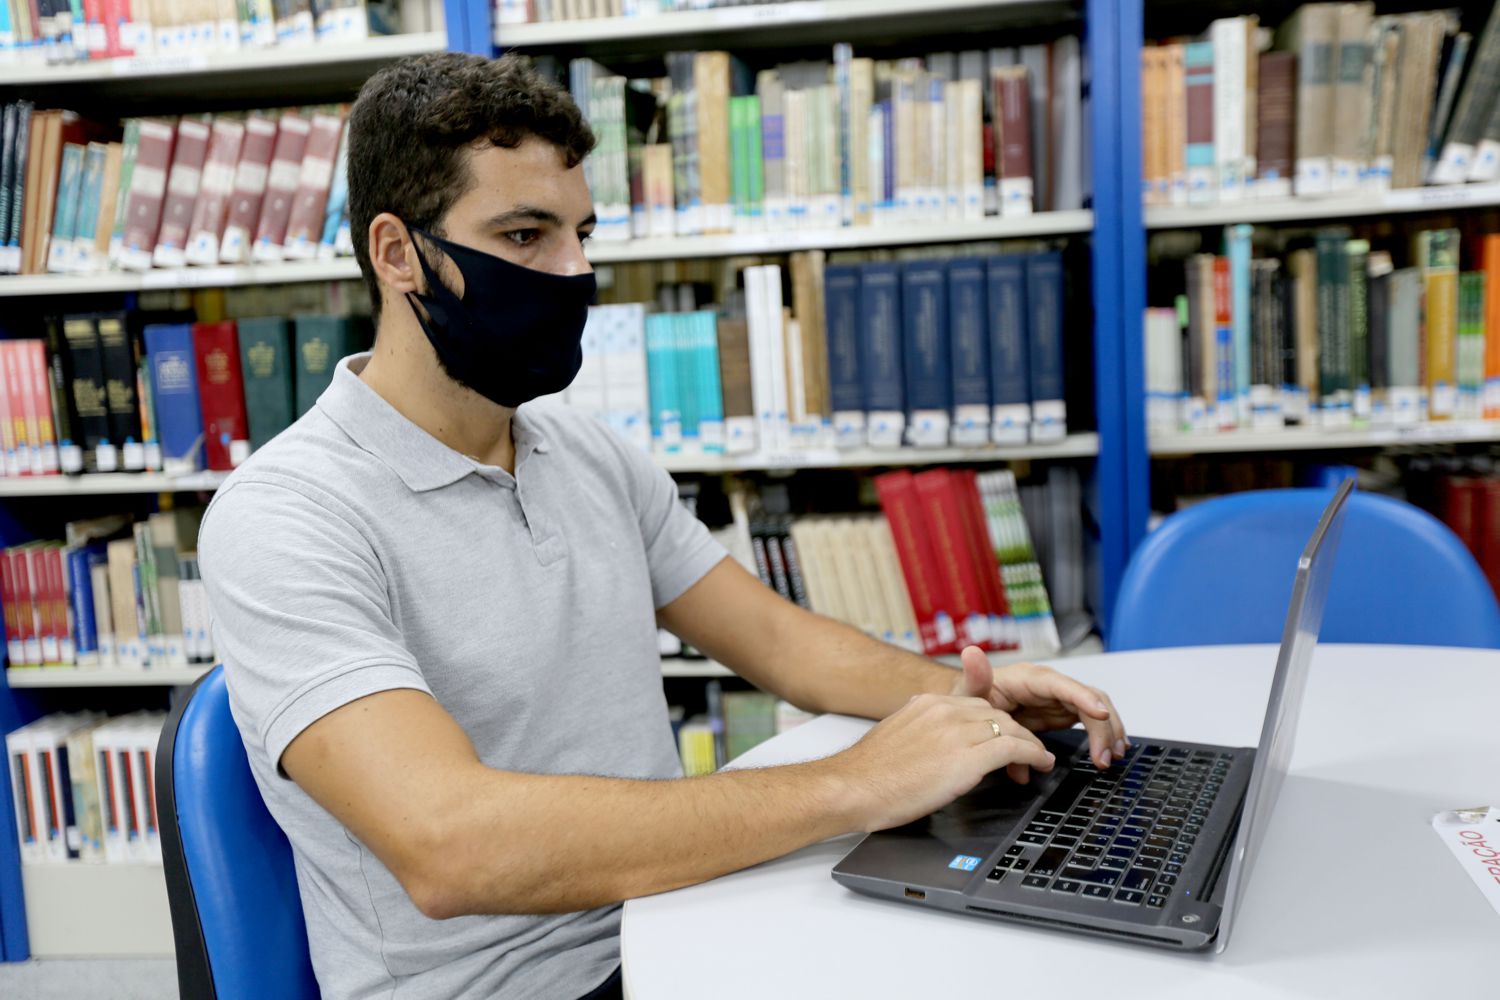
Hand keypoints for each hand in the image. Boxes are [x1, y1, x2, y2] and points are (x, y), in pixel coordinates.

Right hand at [834, 693, 1056, 833]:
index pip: (976, 703)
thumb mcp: (897, 735)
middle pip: (997, 714)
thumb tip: (929, 737)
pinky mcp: (968, 757)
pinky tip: (1041, 763)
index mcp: (928, 703)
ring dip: (1030, 743)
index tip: (1009, 733)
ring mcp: (957, 731)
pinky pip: (1013, 748)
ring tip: (1040, 757)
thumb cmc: (869, 773)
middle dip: (1017, 732)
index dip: (997, 721)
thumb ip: (919, 728)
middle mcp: (944, 710)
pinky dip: (1034, 754)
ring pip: (1010, 727)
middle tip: (1029, 750)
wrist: (853, 787)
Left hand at [951, 645, 1126, 771]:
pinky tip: (1109, 753)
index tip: (1101, 714)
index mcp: (1028, 678)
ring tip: (1111, 758)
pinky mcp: (1059, 714)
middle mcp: (1049, 685)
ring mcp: (1057, 700)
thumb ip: (974, 677)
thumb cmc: (970, 696)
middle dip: (1102, 725)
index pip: (1062, 685)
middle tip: (1104, 757)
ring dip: (1107, 733)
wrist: (970, 706)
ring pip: (1094, 710)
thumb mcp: (967, 691)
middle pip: (1087, 698)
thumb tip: (972, 652)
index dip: (1084, 698)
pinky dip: (1102, 736)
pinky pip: (1088, 722)